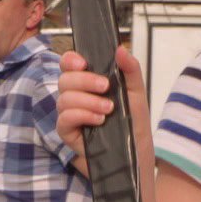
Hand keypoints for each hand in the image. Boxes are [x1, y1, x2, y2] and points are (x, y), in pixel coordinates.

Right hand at [58, 45, 151, 175]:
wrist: (137, 152)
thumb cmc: (134, 122)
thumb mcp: (136, 92)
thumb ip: (130, 69)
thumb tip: (120, 49)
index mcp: (87, 83)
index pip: (68, 64)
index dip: (70, 60)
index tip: (83, 63)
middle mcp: (75, 96)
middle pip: (64, 79)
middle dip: (84, 80)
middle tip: (105, 87)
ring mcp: (69, 115)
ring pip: (64, 99)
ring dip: (87, 101)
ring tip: (108, 109)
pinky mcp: (68, 133)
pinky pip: (64, 119)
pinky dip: (81, 115)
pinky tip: (99, 120)